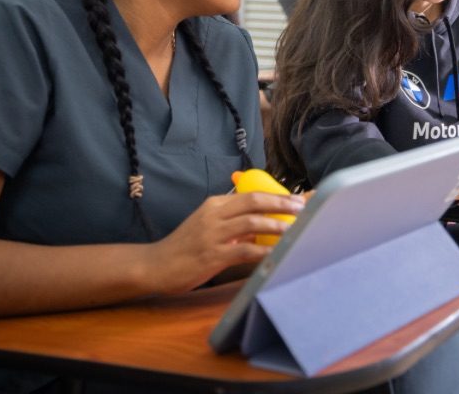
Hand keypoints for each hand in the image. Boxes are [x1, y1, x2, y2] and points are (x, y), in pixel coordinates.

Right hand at [150, 191, 305, 293]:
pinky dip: (263, 250)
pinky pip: (243, 250)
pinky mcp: (212, 255)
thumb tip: (264, 221)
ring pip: (251, 222)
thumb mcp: (208, 226)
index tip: (299, 198)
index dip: (277, 195)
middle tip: (303, 207)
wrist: (155, 265)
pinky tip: (277, 253)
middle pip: (254, 201)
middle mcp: (214, 214)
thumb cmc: (185, 247)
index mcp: (215, 204)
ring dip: (277, 225)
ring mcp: (212, 234)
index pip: (252, 193)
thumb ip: (233, 222)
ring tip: (296, 228)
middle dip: (282, 203)